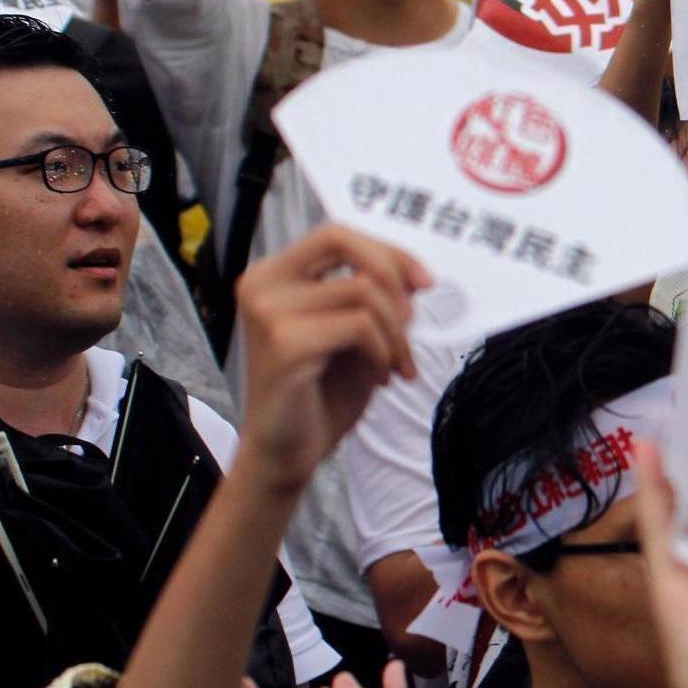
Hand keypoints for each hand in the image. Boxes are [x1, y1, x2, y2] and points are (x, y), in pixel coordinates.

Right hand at [231, 226, 429, 495]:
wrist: (287, 453)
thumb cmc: (321, 391)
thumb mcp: (357, 330)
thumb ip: (377, 294)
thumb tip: (415, 273)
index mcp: (274, 275)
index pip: (337, 234)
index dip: (387, 250)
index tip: (425, 282)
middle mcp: (262, 285)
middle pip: (344, 242)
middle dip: (393, 273)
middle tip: (413, 318)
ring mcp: (268, 312)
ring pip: (363, 290)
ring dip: (395, 331)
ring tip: (395, 364)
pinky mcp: (284, 343)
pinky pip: (360, 326)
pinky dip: (383, 351)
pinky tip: (379, 378)